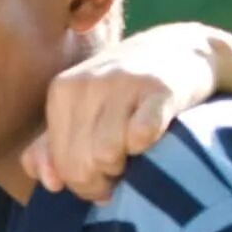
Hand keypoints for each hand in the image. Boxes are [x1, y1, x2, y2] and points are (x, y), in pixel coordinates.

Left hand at [22, 21, 224, 201]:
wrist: (181, 47)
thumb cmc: (125, 92)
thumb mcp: (82, 113)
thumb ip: (52, 149)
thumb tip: (51, 184)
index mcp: (61, 90)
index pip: (60, 163)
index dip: (82, 183)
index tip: (103, 176)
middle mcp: (87, 83)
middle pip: (81, 165)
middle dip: (102, 182)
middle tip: (120, 171)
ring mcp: (123, 83)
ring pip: (106, 155)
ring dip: (125, 168)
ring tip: (135, 156)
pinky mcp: (160, 89)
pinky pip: (141, 134)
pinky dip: (146, 146)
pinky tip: (153, 139)